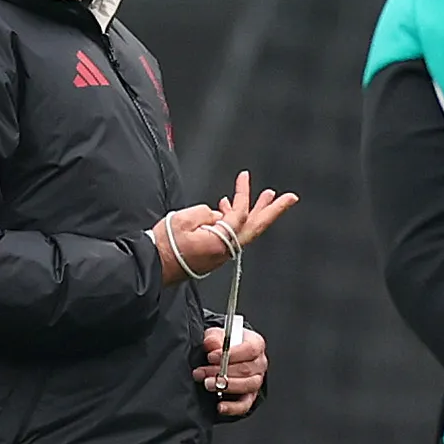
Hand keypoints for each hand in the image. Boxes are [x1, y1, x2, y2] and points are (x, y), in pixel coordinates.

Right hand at [153, 170, 301, 282]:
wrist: (153, 267)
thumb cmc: (165, 246)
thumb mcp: (183, 220)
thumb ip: (204, 212)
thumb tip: (215, 215)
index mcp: (220, 241)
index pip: (240, 213)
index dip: (244, 194)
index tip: (245, 176)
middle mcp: (225, 250)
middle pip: (255, 227)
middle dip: (273, 210)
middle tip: (290, 197)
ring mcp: (221, 253)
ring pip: (245, 230)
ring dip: (256, 212)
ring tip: (267, 198)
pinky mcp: (214, 254)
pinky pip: (231, 234)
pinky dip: (235, 219)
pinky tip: (230, 209)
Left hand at [201, 323, 267, 417]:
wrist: (223, 357)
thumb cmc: (223, 345)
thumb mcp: (217, 335)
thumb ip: (213, 337)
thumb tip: (211, 343)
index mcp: (256, 344)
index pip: (250, 349)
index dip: (231, 354)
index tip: (212, 356)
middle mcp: (259, 363)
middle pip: (246, 369)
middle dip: (221, 371)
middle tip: (203, 372)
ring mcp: (256, 381)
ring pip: (247, 386)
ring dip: (226, 386)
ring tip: (208, 384)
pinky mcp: (249, 396)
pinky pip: (245, 404)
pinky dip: (233, 407)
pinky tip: (220, 406)